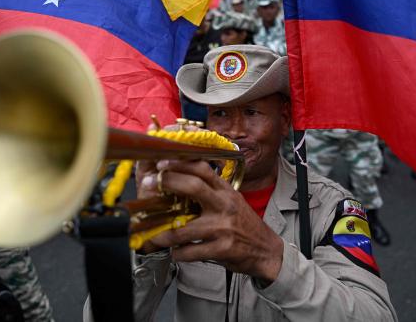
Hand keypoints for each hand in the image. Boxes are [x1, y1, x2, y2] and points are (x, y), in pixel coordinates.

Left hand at [144, 159, 283, 282]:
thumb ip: (212, 190)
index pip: (203, 169)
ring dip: (164, 233)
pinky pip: (191, 252)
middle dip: (168, 182)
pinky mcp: (222, 249)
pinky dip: (178, 253)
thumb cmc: (244, 224)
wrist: (266, 250)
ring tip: (153, 234)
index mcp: (226, 191)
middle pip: (193, 187)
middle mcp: (225, 206)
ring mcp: (223, 228)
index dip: (181, 163)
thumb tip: (183, 177)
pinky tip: (175, 252)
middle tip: (149, 184)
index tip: (162, 161)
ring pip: (184, 229)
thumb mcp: (232, 201)